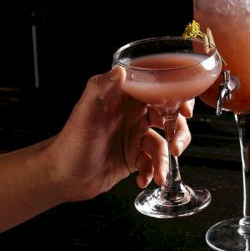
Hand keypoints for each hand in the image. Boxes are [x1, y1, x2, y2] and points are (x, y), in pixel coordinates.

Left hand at [46, 66, 193, 201]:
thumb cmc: (70, 142)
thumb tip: (121, 70)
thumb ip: (101, 89)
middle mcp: (132, 115)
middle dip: (177, 132)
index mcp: (124, 99)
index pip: (157, 89)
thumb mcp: (85, 113)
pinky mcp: (134, 157)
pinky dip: (152, 172)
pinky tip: (143, 180)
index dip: (177, 97)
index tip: (185, 110)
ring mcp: (134, 137)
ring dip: (165, 159)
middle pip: (168, 117)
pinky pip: (153, 162)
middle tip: (176, 147)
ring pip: (163, 143)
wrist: (62, 176)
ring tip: (159, 174)